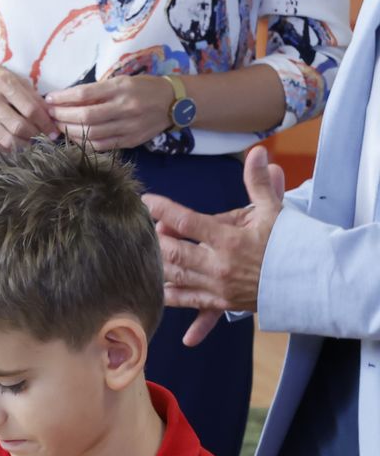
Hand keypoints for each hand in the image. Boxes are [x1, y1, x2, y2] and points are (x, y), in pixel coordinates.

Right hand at [0, 53, 56, 153]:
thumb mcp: (13, 77)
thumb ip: (31, 95)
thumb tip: (49, 115)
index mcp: (3, 83)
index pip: (30, 109)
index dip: (46, 122)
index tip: (54, 130)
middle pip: (19, 126)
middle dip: (36, 135)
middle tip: (45, 137)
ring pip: (7, 140)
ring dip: (24, 145)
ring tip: (32, 143)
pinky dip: (8, 150)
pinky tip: (17, 146)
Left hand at [47, 75, 175, 151]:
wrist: (174, 102)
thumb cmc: (144, 88)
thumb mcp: (122, 81)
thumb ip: (98, 91)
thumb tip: (66, 99)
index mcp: (122, 88)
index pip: (85, 94)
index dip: (63, 98)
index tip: (49, 99)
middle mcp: (126, 107)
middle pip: (85, 116)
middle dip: (62, 116)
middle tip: (50, 115)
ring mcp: (129, 126)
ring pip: (91, 133)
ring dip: (69, 131)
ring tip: (58, 126)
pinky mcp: (130, 141)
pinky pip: (101, 145)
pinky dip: (83, 142)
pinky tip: (74, 137)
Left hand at [143, 146, 284, 345]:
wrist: (310, 279)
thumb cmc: (290, 242)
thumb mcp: (274, 209)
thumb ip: (258, 182)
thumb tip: (258, 152)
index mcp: (230, 239)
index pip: (187, 222)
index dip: (163, 210)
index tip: (146, 200)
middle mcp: (219, 265)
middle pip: (173, 253)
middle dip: (156, 241)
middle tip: (145, 229)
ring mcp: (217, 286)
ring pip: (174, 277)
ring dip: (156, 266)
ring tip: (144, 253)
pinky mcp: (220, 302)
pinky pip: (187, 303)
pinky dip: (169, 299)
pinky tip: (152, 294)